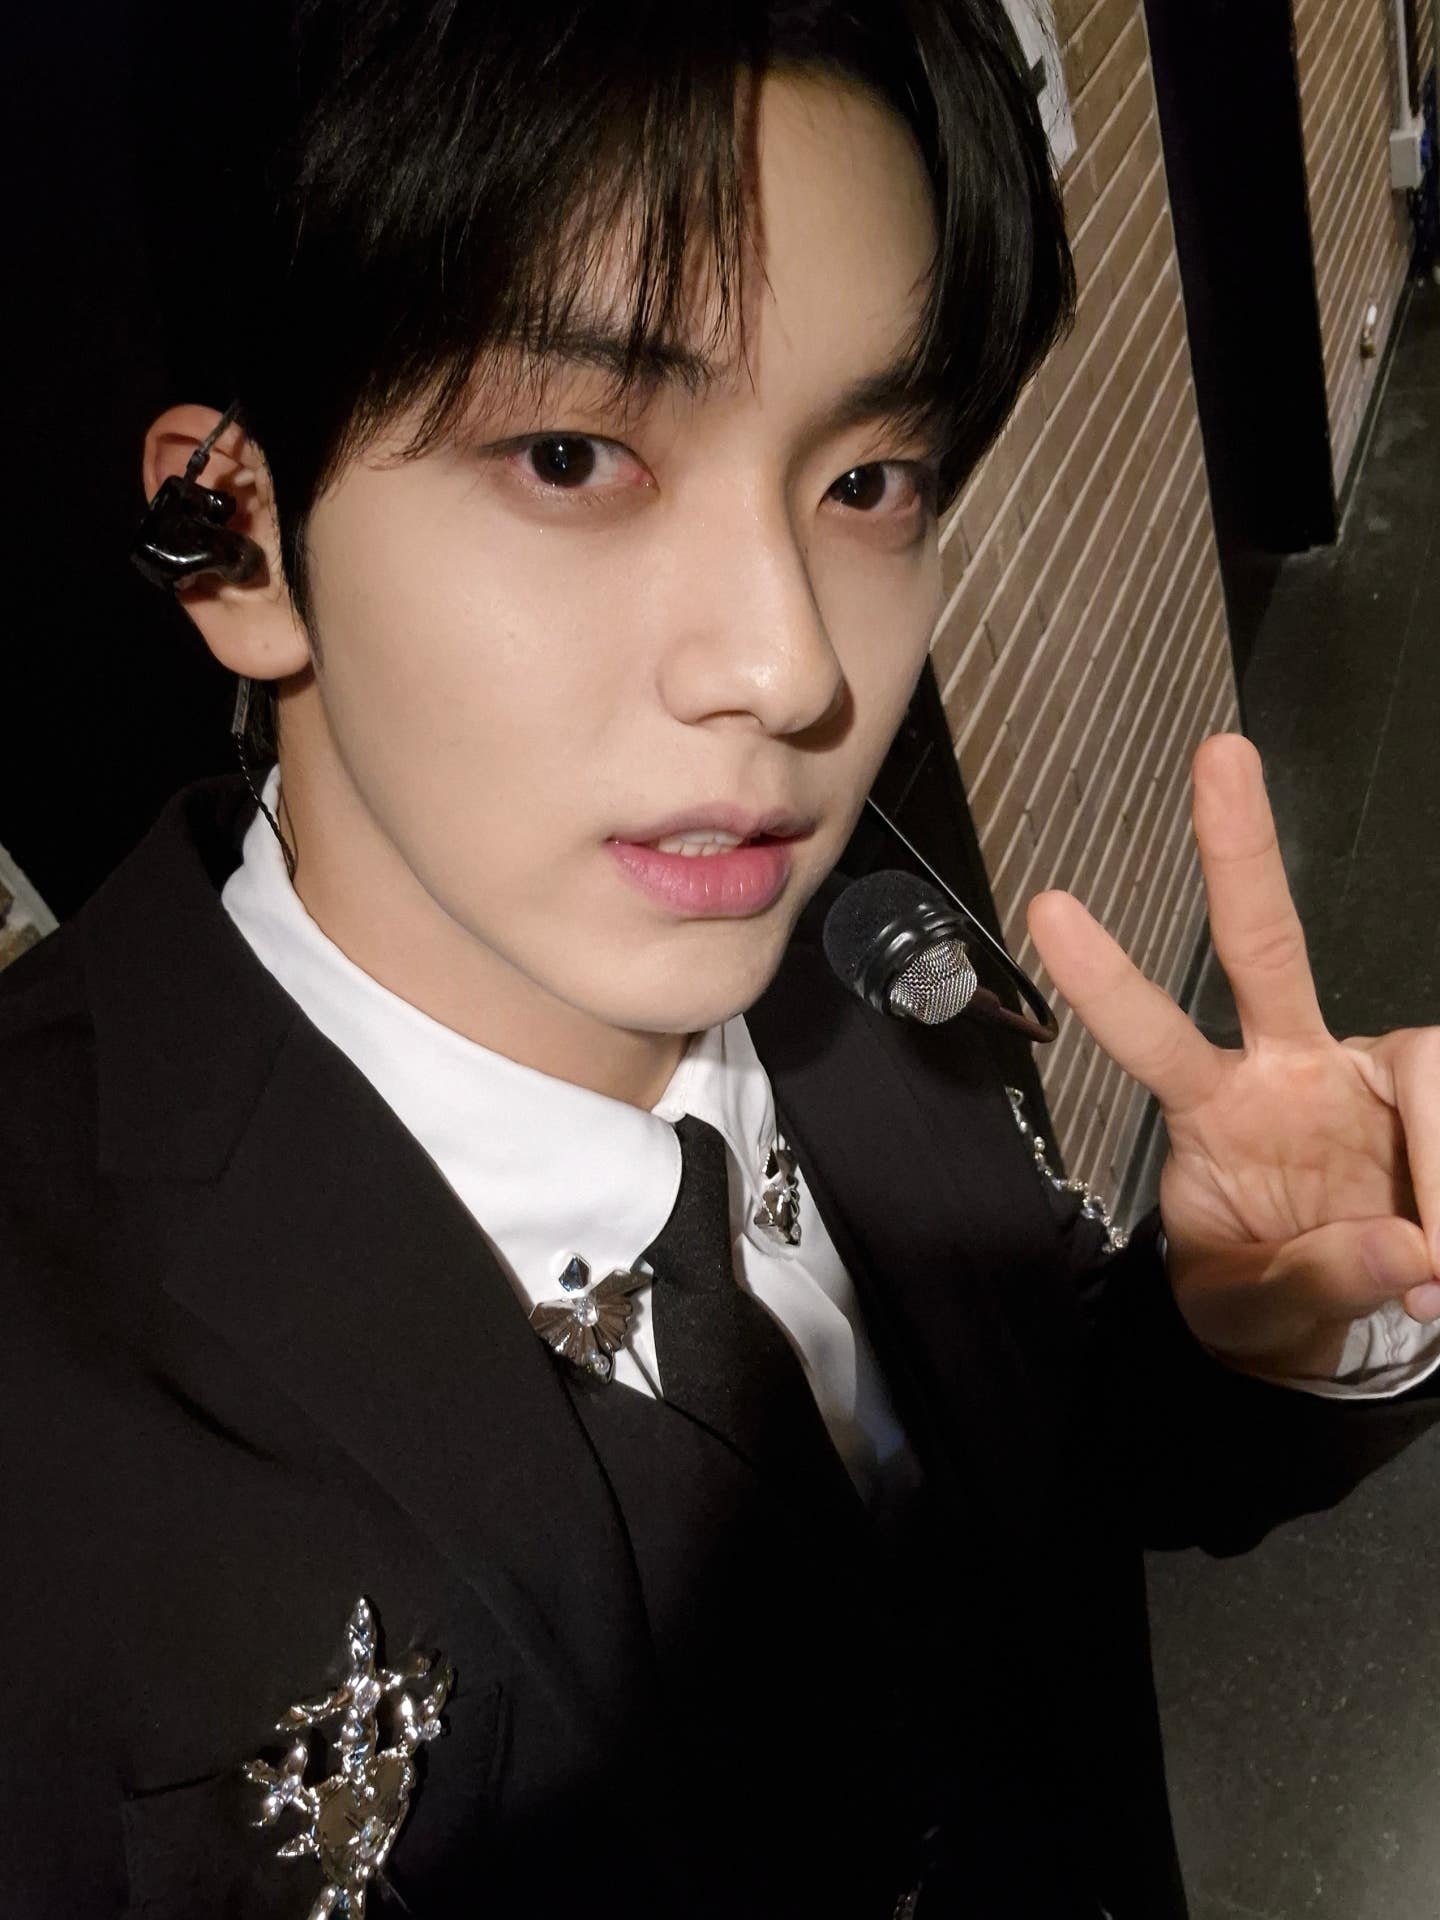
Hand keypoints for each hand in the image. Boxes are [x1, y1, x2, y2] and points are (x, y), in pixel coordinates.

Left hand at [1026, 733, 1439, 1379]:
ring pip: (1428, 1058)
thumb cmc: (1266, 1295)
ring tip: (1438, 1278)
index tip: (1048, 907)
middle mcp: (1285, 1066)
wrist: (1339, 1322)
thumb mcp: (1254, 1317)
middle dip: (1238, 848)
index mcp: (1211, 1110)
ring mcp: (1364, 1073)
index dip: (1108, 978)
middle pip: (1264, 943)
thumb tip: (1411, 1254)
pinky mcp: (1424, 1095)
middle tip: (1218, 752)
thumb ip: (1311, 1285)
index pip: (1152, 1033)